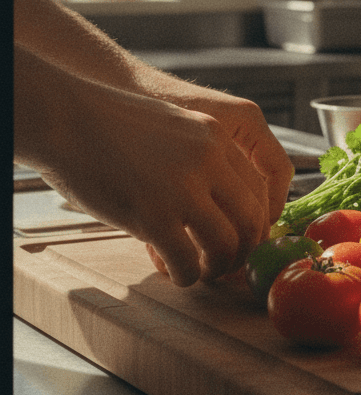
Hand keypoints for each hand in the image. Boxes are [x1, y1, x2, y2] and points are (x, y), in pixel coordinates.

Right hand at [33, 76, 273, 285]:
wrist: (67, 119)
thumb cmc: (111, 125)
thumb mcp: (176, 125)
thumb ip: (203, 153)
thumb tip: (218, 196)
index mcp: (217, 136)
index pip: (259, 188)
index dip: (257, 221)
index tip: (247, 237)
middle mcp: (208, 160)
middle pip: (251, 219)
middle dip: (245, 249)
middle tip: (230, 263)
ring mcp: (182, 189)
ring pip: (226, 244)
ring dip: (219, 266)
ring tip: (204, 271)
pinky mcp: (153, 216)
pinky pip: (187, 260)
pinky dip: (188, 275)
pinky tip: (178, 274)